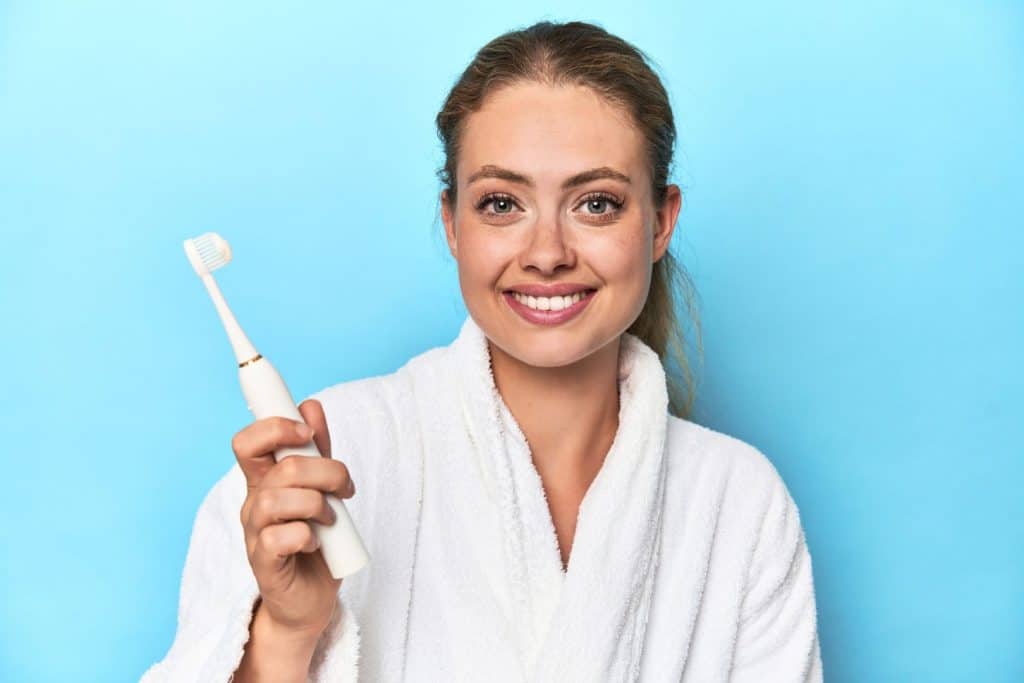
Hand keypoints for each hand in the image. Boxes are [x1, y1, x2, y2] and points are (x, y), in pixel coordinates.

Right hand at [231, 399, 354, 642]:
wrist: (311, 599)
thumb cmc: (316, 541)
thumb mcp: (323, 489)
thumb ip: (316, 450)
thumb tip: (311, 405)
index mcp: (265, 481)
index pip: (248, 441)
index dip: (274, 426)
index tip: (307, 433)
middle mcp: (255, 503)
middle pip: (282, 468)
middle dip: (326, 471)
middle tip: (344, 489)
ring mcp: (255, 534)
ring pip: (278, 500)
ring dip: (317, 505)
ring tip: (329, 520)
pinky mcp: (264, 563)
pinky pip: (279, 538)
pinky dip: (306, 536)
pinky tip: (315, 544)